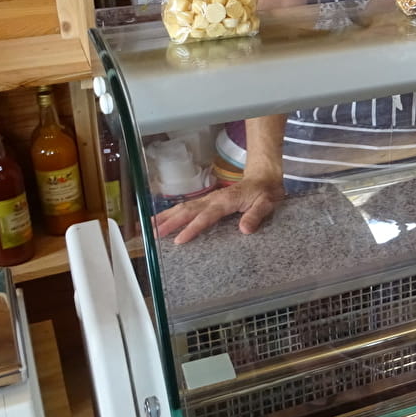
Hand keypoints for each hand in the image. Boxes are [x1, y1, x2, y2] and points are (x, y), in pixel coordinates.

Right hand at [152, 175, 284, 244]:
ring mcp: (208, 199)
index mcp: (226, 201)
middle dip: (170, 222)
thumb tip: (245, 229)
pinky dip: (172, 214)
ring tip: (148, 228)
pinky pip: (186, 208)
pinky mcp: (206, 202)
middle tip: (153, 234)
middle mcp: (213, 199)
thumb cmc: (265, 192)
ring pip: (183, 207)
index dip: (192, 228)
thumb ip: (256, 215)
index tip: (179, 240)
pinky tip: (161, 221)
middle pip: (188, 210)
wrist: (264, 177)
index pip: (206, 216)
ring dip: (166, 217)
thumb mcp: (267, 203)